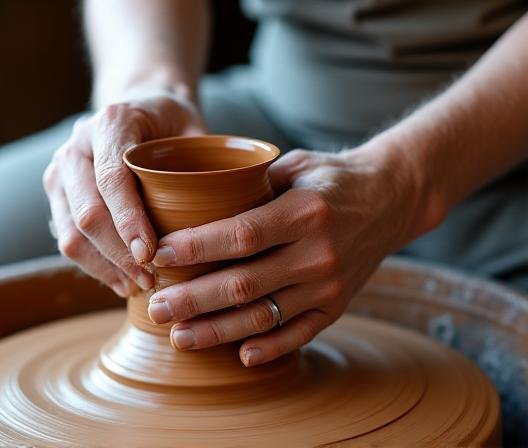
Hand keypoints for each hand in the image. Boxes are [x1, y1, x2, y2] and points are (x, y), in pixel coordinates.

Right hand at [43, 90, 204, 296]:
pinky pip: (67, 239)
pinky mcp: (59, 197)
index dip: (128, 220)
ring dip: (105, 266)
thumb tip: (227, 214)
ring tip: (138, 286)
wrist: (139, 107)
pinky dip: (94, 266)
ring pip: (70, 232)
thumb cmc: (173, 124)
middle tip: (150, 279)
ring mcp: (61, 173)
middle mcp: (76, 146)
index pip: (111, 178)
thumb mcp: (196, 128)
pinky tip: (122, 281)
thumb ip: (206, 162)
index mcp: (112, 122)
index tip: (151, 253)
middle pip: (87, 212)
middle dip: (118, 254)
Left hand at [147, 147, 431, 365]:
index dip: (197, 248)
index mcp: (305, 211)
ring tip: (179, 336)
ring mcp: (330, 285)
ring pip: (265, 316)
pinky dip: (269, 347)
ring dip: (217, 331)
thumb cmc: (331, 178)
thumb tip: (191, 205)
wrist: (392, 198)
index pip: (241, 235)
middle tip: (156, 307)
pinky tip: (239, 355)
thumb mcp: (294, 166)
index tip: (160, 254)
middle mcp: (318, 253)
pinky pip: (299, 334)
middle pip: (244, 284)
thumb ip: (249, 187)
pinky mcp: (338, 306)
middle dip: (193, 299)